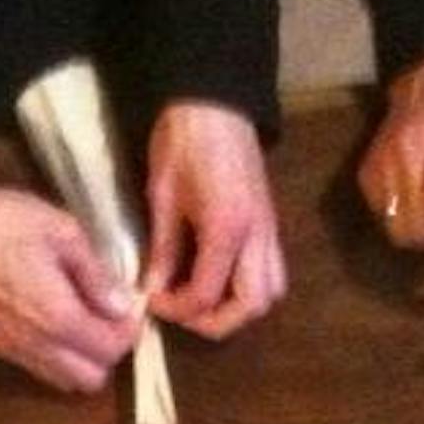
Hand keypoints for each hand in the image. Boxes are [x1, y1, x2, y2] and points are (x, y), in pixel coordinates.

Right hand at [0, 186, 137, 392]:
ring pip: (61, 381)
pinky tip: (49, 323)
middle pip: (90, 380)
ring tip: (79, 323)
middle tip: (106, 320)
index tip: (128, 307)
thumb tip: (122, 306)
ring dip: (79, 360)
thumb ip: (96, 274)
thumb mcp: (62, 231)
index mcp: (59, 317)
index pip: (111, 350)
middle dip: (106, 353)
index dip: (128, 331)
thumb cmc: (4, 224)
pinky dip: (53, 356)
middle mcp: (38, 346)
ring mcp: (11, 352)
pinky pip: (34, 367)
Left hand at [143, 102, 286, 340]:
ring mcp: (270, 230)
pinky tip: (216, 277)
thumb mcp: (162, 196)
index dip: (175, 309)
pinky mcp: (271, 225)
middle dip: (216, 321)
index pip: (205, 295)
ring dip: (237, 308)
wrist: (216, 102)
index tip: (151, 300)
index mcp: (226, 227)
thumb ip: (161, 249)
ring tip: (201, 298)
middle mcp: (257, 235)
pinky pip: (271, 272)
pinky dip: (247, 287)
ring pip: (270, 293)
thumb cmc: (183, 142)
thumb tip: (151, 289)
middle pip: (252, 305)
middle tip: (183, 311)